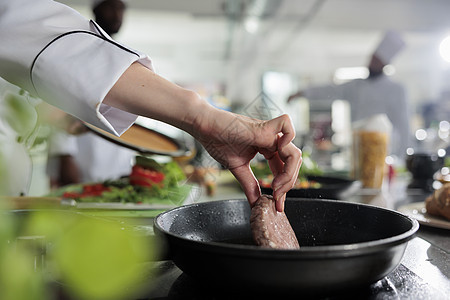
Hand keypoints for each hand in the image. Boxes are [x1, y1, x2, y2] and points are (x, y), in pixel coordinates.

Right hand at [102, 63, 301, 210]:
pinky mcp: (255, 121)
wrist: (194, 119)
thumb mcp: (233, 167)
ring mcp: (263, 128)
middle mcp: (267, 137)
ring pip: (293, 143)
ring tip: (275, 184)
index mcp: (263, 147)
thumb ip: (248, 183)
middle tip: (279, 195)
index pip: (284, 165)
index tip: (278, 203)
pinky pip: (283, 125)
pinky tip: (272, 154)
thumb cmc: (211, 138)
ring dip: (287, 166)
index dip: (284, 184)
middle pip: (294, 156)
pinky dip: (283, 139)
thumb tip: (256, 203)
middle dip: (289, 178)